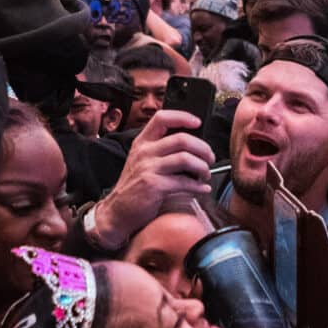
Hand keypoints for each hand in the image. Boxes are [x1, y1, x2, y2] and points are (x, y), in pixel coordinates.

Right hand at [88, 111, 213, 247]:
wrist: (118, 210)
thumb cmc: (134, 186)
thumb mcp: (142, 161)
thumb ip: (161, 150)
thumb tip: (192, 146)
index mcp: (142, 142)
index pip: (162, 118)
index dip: (183, 117)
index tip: (197, 123)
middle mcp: (145, 152)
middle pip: (182, 139)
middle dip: (203, 148)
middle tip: (210, 157)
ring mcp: (148, 168)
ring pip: (186, 159)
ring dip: (202, 167)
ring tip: (206, 174)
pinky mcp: (154, 185)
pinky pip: (184, 182)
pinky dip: (198, 186)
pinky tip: (202, 188)